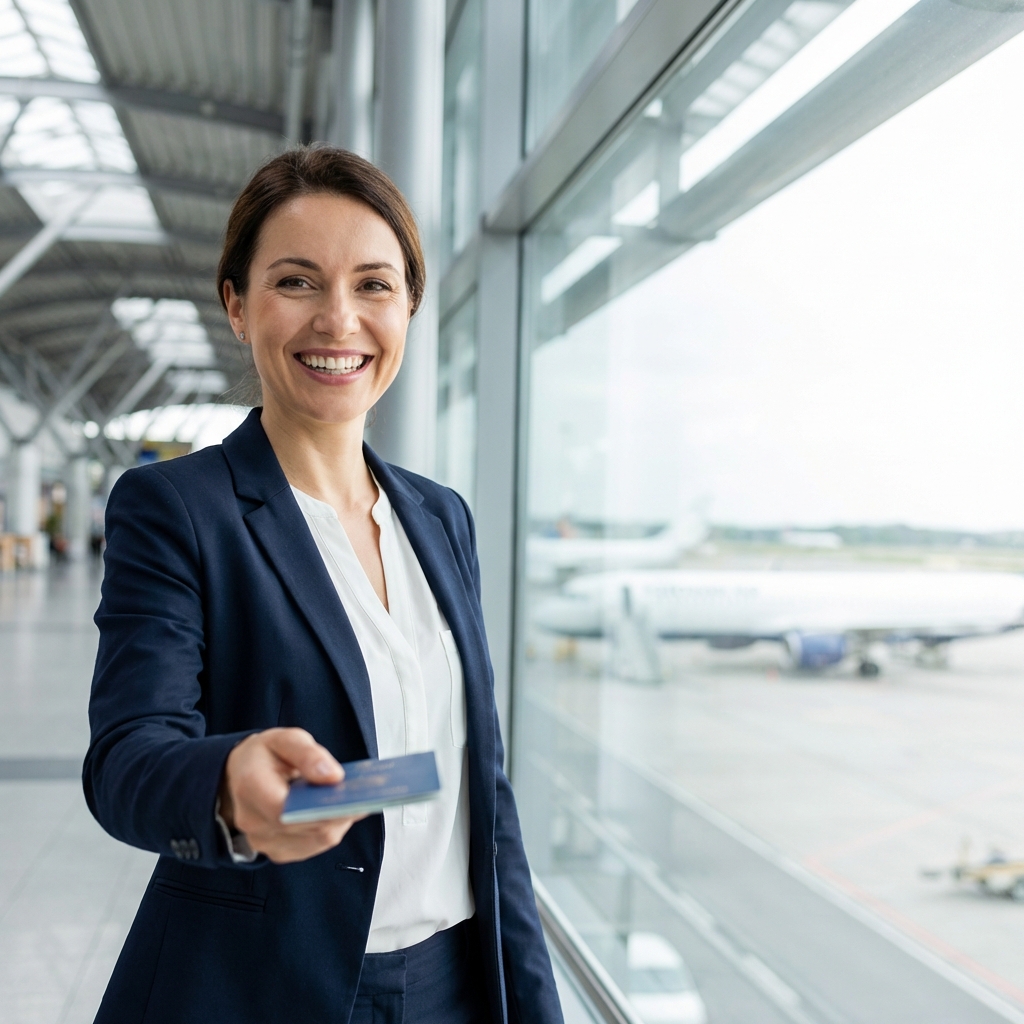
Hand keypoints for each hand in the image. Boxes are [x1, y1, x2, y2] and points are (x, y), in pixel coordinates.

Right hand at [218, 728, 362, 863]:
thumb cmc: (265, 755)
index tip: (351, 797)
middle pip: (306, 827)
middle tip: (364, 796)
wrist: (242, 775)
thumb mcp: (285, 739)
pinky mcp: (278, 851)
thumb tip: (334, 777)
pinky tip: (339, 812)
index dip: (321, 807)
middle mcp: (252, 821)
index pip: (285, 810)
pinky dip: (330, 829)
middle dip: (339, 813)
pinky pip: (313, 846)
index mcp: (250, 786)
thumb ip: (308, 754)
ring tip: (354, 801)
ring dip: (338, 822)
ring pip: (315, 840)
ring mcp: (263, 841)